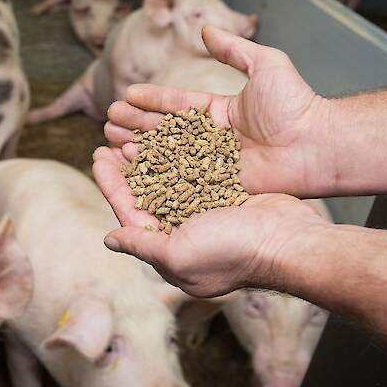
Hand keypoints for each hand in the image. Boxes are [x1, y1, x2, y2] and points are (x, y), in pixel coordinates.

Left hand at [92, 146, 325, 296]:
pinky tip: (169, 136)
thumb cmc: (232, 252)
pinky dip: (179, 156)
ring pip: (168, 181)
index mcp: (167, 250)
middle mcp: (183, 233)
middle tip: (110, 139)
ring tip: (134, 133)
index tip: (98, 155)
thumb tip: (108, 240)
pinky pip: (194, 173)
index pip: (129, 211)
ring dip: (150, 158)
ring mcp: (205, 214)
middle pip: (145, 194)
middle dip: (126, 167)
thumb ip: (142, 245)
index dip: (110, 183)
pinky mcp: (226, 197)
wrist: (289, 241)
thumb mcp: (177, 253)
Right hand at [103, 25, 332, 195]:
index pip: (177, 105)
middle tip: (108, 121)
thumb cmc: (296, 104)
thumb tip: (206, 29)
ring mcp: (213, 165)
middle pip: (165, 131)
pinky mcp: (217, 187)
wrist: (316, 144)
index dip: (152, 100)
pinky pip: (181, 181)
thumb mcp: (265, 65)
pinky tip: (132, 169)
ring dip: (138, 149)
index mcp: (220, 112)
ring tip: (111, 142)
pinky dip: (155, 176)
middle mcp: (212, 139)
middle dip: (135, 125)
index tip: (127, 95)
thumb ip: (234, 49)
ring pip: (166, 156)